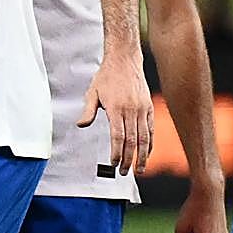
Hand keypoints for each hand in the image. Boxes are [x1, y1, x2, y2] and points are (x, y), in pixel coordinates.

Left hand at [77, 52, 153, 174]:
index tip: (114, 163)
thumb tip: (81, 125)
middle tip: (123, 172)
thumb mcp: (93, 92)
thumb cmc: (106, 77)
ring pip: (144, 137)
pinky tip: (147, 153)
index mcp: (116, 108)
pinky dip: (150, 143)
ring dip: (142, 156)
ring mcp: (142, 108)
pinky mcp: (149, 107)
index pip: (117, 136)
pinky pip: (151, 129)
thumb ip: (88, 110)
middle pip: (132, 140)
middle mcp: (131, 109)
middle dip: (128, 159)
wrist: (124, 60)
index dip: (117, 152)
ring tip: (139, 169)